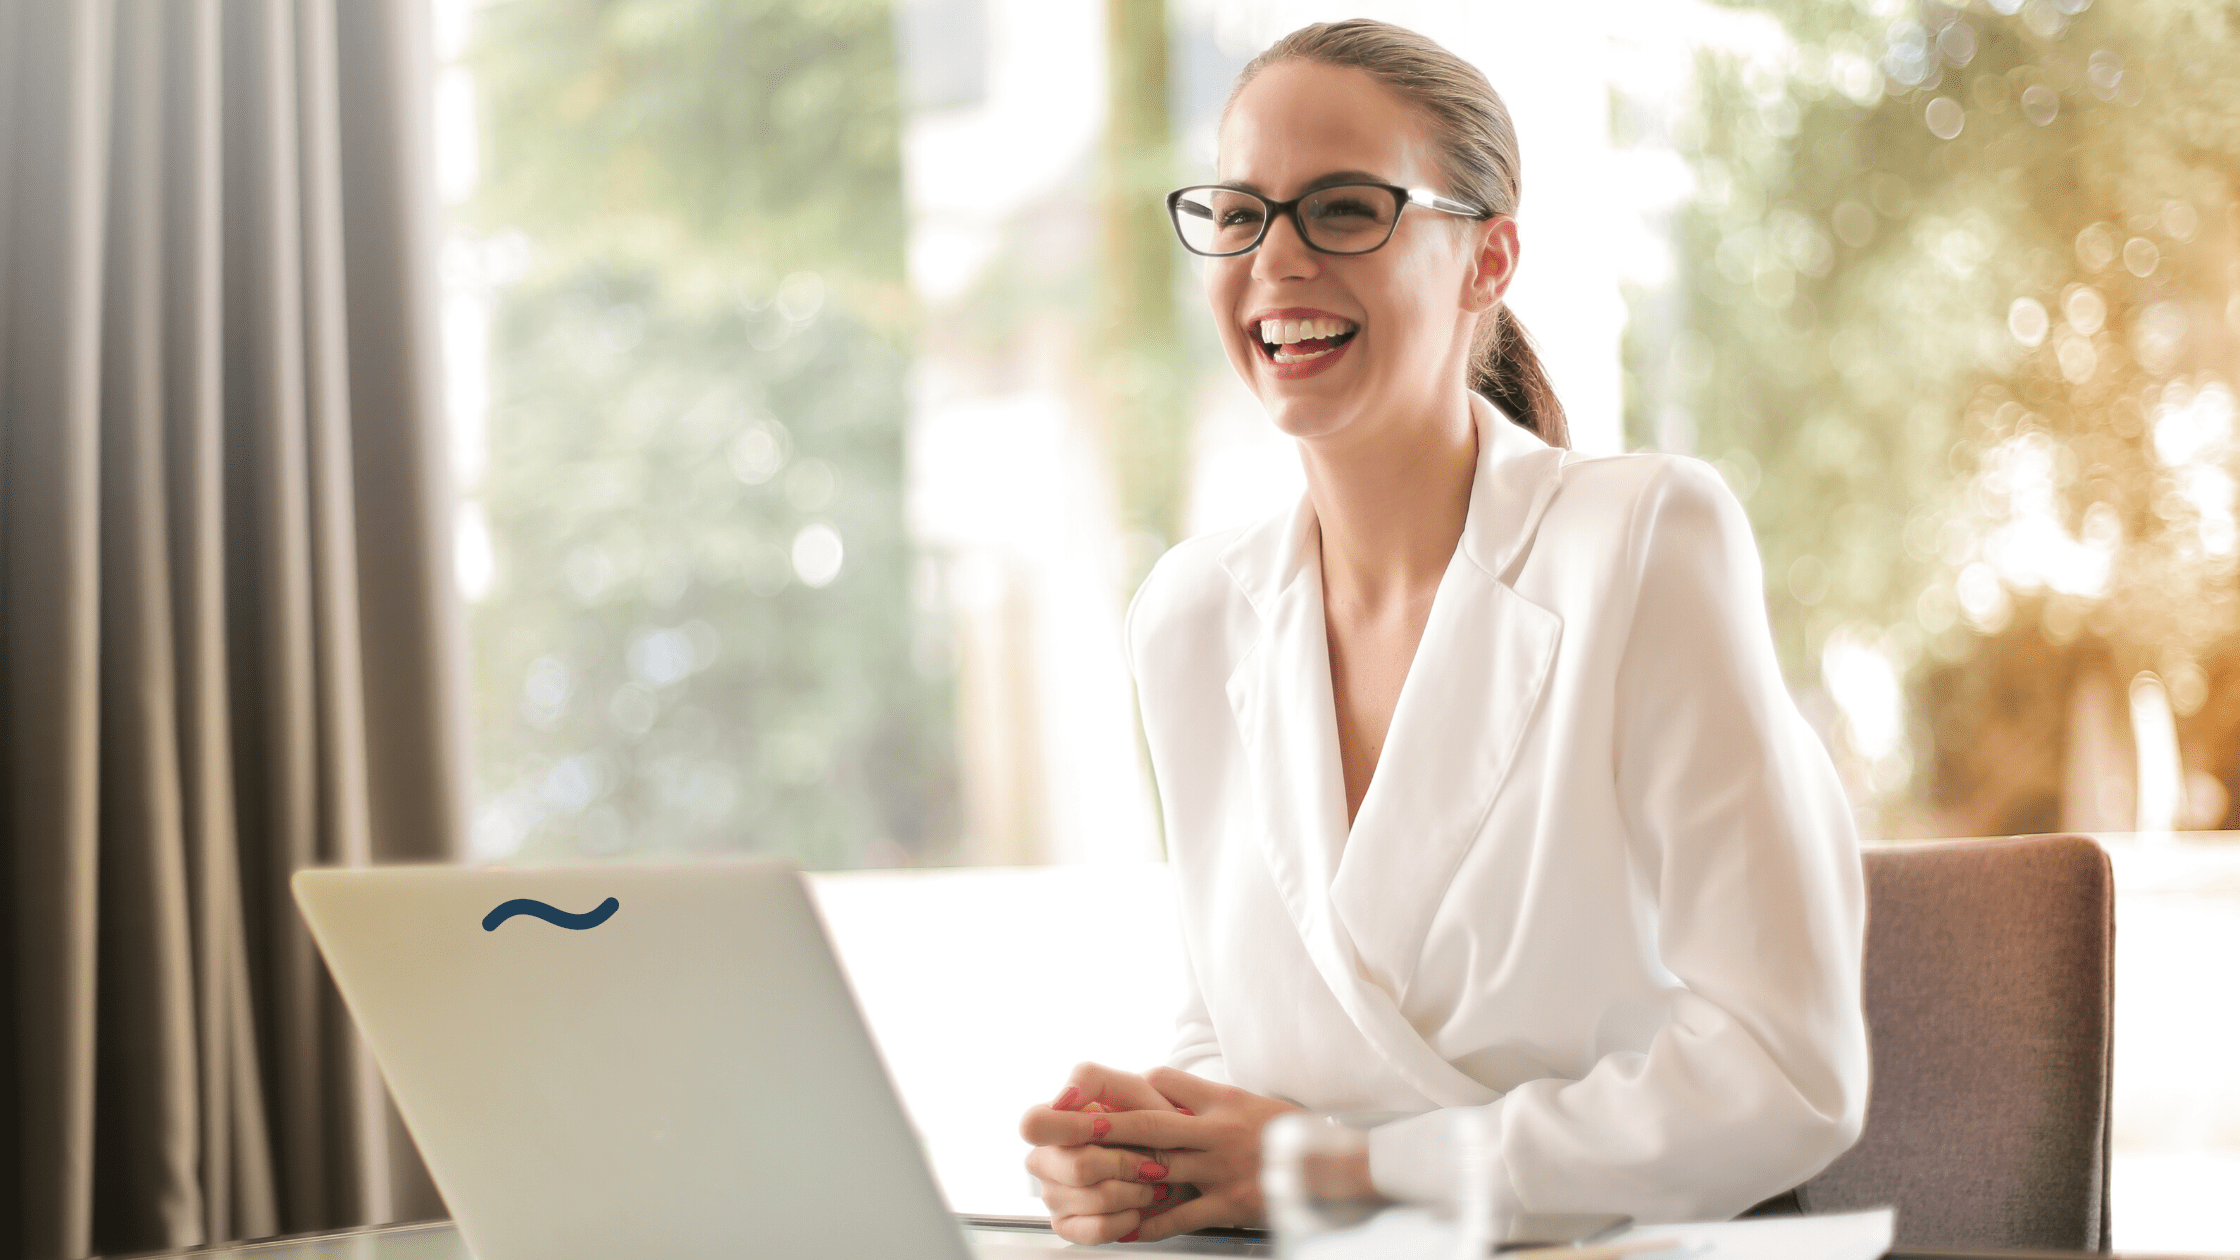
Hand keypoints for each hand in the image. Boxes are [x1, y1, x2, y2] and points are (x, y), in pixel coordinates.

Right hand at [1019, 1063, 1182, 1244]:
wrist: (1178, 1162)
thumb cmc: (1152, 1120)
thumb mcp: (1132, 1088)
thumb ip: (1092, 1080)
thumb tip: (1062, 1099)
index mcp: (1051, 1121)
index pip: (1033, 1125)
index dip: (1071, 1129)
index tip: (1107, 1127)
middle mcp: (1044, 1159)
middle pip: (1076, 1167)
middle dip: (1124, 1163)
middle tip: (1150, 1161)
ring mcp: (1053, 1194)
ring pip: (1094, 1198)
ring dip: (1135, 1191)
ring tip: (1151, 1182)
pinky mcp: (1068, 1225)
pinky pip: (1098, 1228)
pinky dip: (1129, 1218)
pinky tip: (1137, 1206)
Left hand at [1021, 1064, 1301, 1244]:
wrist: (1336, 1166)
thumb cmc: (1285, 1135)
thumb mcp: (1246, 1102)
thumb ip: (1204, 1099)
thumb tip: (1161, 1091)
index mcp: (1219, 1100)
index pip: (1164, 1082)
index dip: (1127, 1086)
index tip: (1089, 1093)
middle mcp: (1216, 1130)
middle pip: (1148, 1123)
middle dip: (1103, 1124)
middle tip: (1062, 1124)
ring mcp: (1221, 1168)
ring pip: (1159, 1168)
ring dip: (1116, 1174)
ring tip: (1078, 1178)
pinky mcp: (1230, 1203)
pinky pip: (1181, 1215)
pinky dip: (1149, 1224)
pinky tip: (1123, 1229)